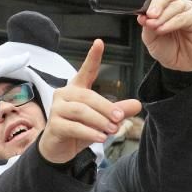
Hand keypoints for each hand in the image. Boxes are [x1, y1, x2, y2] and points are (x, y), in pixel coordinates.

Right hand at [38, 40, 141, 163]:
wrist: (58, 149)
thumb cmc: (78, 130)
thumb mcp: (101, 120)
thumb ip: (117, 111)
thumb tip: (138, 105)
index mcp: (76, 89)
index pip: (86, 71)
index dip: (92, 57)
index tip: (99, 43)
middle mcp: (64, 95)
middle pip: (88, 97)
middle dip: (106, 107)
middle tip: (119, 118)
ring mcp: (56, 109)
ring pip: (80, 111)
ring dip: (99, 121)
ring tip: (112, 130)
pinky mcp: (54, 125)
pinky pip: (74, 127)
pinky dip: (89, 132)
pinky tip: (101, 138)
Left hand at [133, 0, 191, 71]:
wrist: (180, 63)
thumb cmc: (166, 47)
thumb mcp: (149, 38)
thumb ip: (146, 26)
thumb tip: (143, 15)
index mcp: (160, 3)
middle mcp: (174, 2)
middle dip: (156, 4)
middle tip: (150, 16)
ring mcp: (186, 9)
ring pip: (174, 7)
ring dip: (162, 18)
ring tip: (156, 29)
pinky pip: (183, 17)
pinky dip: (171, 23)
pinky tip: (163, 29)